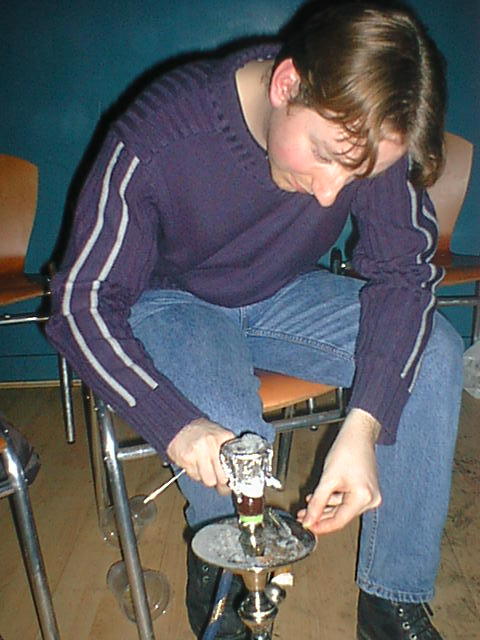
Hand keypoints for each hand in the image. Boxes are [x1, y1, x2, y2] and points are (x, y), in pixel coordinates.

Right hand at [166, 418, 234, 494]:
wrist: (181, 425)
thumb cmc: (204, 433)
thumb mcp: (221, 436)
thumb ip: (230, 451)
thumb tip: (236, 475)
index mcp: (224, 437)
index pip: (234, 464)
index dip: (232, 476)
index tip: (230, 481)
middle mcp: (211, 443)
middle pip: (222, 478)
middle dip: (220, 481)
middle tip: (217, 478)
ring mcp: (198, 451)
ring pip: (208, 480)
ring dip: (206, 478)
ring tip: (204, 467)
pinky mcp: (186, 459)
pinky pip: (195, 477)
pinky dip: (195, 474)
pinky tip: (194, 464)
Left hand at [297, 409, 381, 534]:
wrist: (358, 433)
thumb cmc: (347, 449)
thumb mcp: (328, 478)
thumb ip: (317, 502)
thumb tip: (308, 519)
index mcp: (364, 498)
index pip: (339, 521)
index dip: (321, 526)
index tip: (307, 527)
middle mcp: (370, 500)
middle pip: (341, 515)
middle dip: (320, 515)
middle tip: (304, 517)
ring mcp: (369, 495)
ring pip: (342, 508)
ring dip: (325, 507)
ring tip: (307, 507)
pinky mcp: (365, 490)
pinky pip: (347, 499)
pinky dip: (332, 499)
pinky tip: (319, 498)